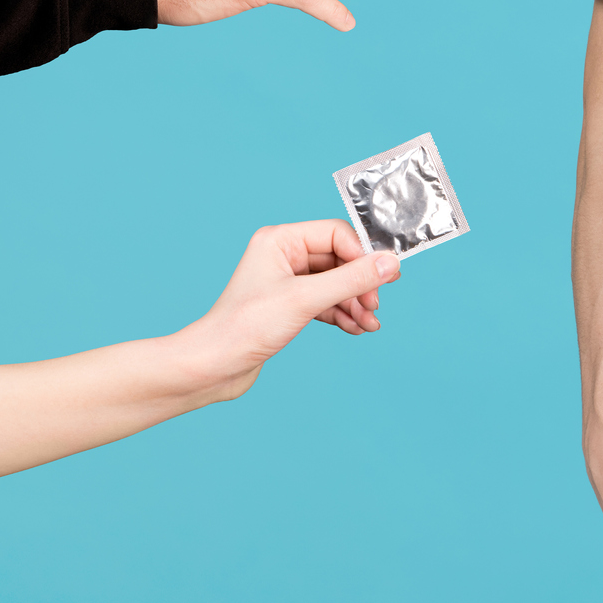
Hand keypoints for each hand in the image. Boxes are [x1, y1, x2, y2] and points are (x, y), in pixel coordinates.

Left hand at [169, 220, 401, 402]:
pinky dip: (343, 314)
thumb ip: (351, 280)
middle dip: (360, 285)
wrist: (212, 368)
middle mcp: (283, 255)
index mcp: (281, 240)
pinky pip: (326, 302)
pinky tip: (355, 328)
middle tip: (375, 305)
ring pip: (336, 283)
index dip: (362, 257)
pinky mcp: (288, 306)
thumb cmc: (244, 327)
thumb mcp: (305, 300)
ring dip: (355, 303)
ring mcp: (286, 281)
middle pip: (340, 259)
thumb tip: (391, 263)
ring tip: (369, 324)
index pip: (337, 234)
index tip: (383, 280)